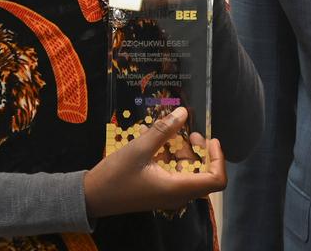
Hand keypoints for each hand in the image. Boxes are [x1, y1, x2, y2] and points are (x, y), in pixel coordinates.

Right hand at [83, 107, 226, 217]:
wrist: (91, 197)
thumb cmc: (115, 176)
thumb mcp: (139, 148)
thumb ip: (164, 130)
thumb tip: (183, 112)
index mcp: (178, 188)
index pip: (216, 180)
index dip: (218, 158)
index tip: (209, 139)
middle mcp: (177, 194)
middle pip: (203, 173)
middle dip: (199, 151)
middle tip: (189, 132)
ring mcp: (168, 194)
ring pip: (187, 171)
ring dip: (183, 151)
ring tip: (170, 132)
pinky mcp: (159, 190)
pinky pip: (174, 173)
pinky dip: (170, 157)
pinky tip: (157, 141)